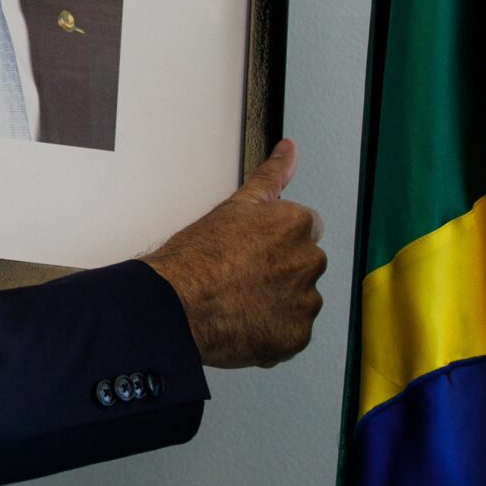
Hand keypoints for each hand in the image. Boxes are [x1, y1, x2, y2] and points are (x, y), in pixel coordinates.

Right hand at [141, 139, 325, 369]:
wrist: (177, 304)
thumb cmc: (196, 258)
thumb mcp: (235, 205)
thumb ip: (272, 177)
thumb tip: (290, 150)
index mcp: (297, 224)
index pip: (305, 228)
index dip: (276, 239)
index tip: (253, 249)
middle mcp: (309, 261)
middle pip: (304, 264)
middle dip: (281, 270)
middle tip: (242, 275)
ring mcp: (304, 301)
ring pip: (300, 299)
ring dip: (279, 302)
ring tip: (240, 301)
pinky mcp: (296, 335)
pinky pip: (292, 333)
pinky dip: (274, 331)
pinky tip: (245, 322)